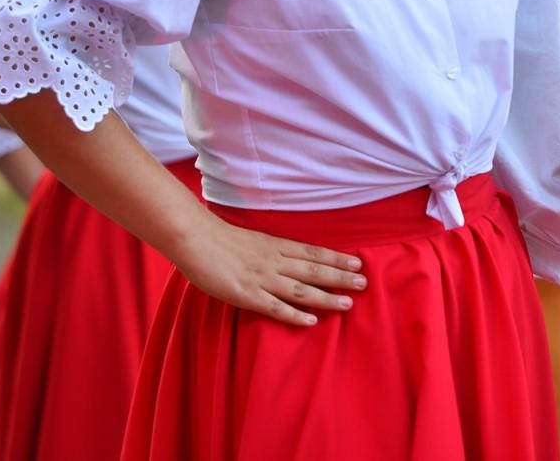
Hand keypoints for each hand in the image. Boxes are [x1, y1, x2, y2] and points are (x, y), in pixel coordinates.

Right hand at [172, 215, 366, 327]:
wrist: (194, 239)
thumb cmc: (217, 238)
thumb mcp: (250, 239)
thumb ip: (267, 250)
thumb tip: (283, 256)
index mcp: (274, 245)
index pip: (312, 252)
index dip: (336, 258)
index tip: (357, 263)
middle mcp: (274, 261)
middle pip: (314, 269)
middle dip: (341, 277)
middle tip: (364, 283)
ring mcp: (262, 278)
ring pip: (301, 289)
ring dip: (326, 297)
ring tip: (347, 304)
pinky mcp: (247, 295)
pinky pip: (275, 307)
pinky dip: (294, 315)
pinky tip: (311, 321)